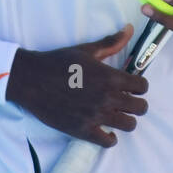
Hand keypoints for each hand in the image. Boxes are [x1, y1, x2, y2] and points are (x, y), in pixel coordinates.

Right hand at [6, 25, 148, 146]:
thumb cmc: (58, 63)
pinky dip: (109, 138)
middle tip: (126, 102)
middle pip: (140, 108)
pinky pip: (108, 142)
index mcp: (110, 77)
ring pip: (129, 125)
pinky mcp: (82, 130)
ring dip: (126, 120)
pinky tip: (104, 129)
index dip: (139, 86)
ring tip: (116, 115)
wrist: (31, 80)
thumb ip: (111, 43)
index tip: (131, 87)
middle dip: (136, 104)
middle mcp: (107, 97)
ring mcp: (95, 115)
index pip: (142, 86)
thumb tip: (129, 30)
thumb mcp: (86, 50)